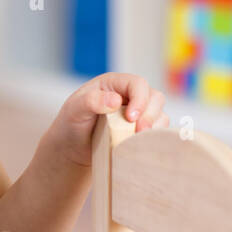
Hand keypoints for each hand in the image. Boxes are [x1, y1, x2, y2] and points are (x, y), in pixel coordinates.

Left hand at [49, 72, 169, 168]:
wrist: (72, 148)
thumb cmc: (71, 124)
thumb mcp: (74, 110)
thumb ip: (91, 101)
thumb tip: (115, 100)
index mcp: (114, 83)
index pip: (137, 84)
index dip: (140, 99)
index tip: (131, 118)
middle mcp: (129, 95)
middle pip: (154, 98)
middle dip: (150, 115)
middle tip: (138, 132)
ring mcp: (138, 112)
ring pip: (160, 114)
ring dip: (153, 127)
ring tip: (136, 140)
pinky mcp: (141, 129)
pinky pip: (157, 130)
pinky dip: (153, 137)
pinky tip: (139, 145)